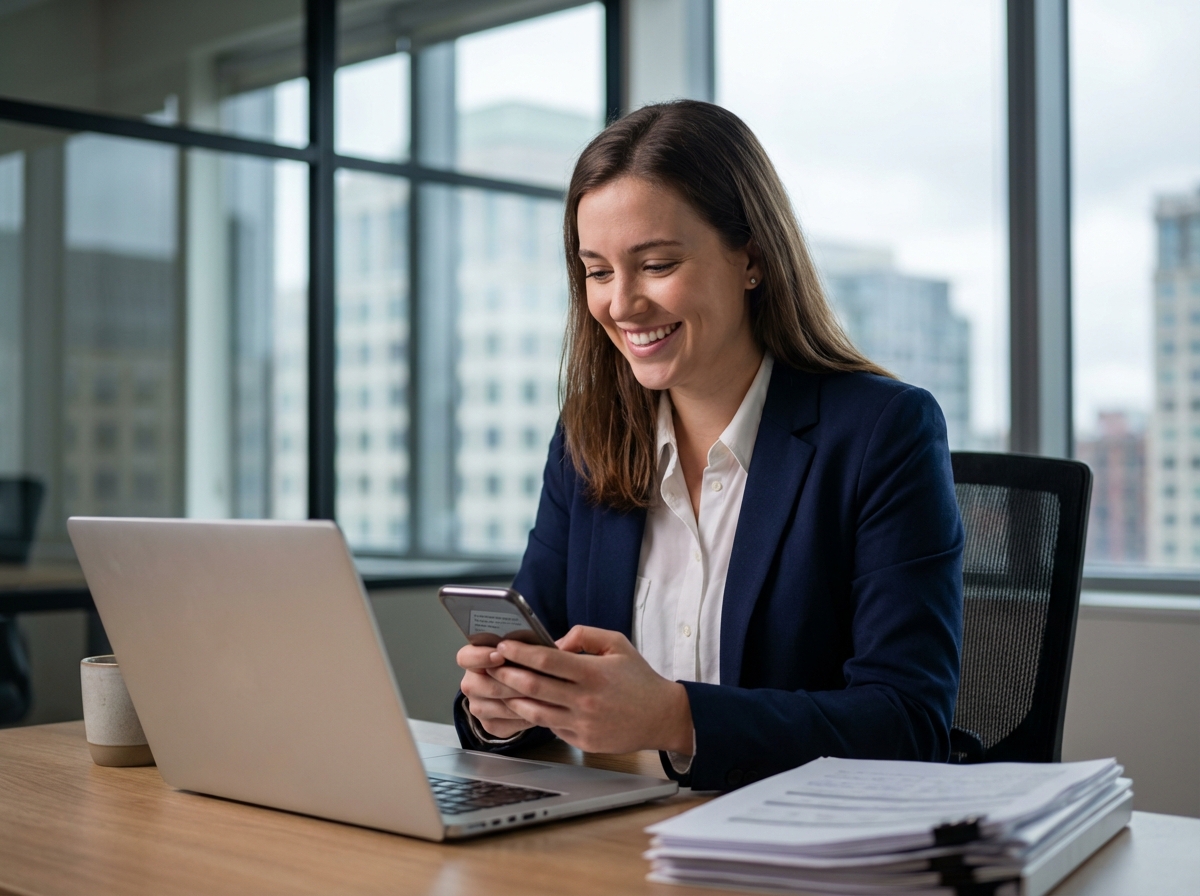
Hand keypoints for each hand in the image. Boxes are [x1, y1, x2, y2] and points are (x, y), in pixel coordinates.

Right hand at [456, 644, 536, 739]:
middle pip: (485, 686)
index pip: (465, 658)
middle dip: (511, 682)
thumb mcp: (518, 647)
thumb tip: (528, 642)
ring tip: (544, 693)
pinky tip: (540, 708)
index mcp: (471, 660)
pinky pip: (508, 724)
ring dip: (522, 700)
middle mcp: (470, 685)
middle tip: (535, 677)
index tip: (500, 655)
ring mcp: (478, 707)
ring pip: (499, 706)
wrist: (522, 687)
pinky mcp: (490, 725)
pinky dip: (526, 717)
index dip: (481, 657)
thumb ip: (518, 643)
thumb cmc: (519, 660)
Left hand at [486, 626, 693, 754]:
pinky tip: (522, 705)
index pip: (547, 661)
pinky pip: (550, 726)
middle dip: (506, 674)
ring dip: (512, 698)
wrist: (661, 717)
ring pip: (535, 712)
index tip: (504, 645)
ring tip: (499, 688)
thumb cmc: (639, 678)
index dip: (521, 652)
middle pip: (534, 687)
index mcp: (593, 673)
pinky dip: (533, 716)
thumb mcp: (617, 644)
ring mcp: (582, 724)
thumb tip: (555, 643)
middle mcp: (585, 700)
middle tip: (490, 666)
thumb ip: (585, 636)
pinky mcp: (581, 741)